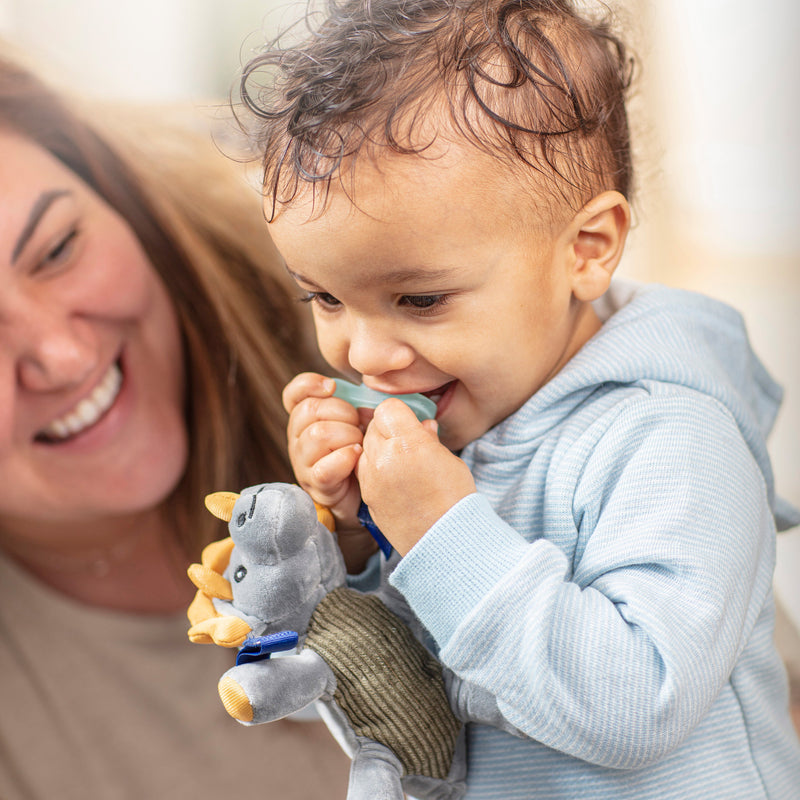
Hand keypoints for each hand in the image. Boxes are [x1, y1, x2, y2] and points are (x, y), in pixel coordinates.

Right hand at [283, 373, 376, 570]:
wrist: (362, 497)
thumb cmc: (363, 454)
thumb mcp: (361, 426)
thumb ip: (363, 408)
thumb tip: (379, 403)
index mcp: (306, 419)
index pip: (294, 394)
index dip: (309, 384)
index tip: (332, 386)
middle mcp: (298, 438)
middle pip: (310, 409)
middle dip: (343, 412)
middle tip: (359, 426)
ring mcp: (304, 462)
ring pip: (318, 434)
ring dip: (347, 436)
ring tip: (360, 445)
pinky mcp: (316, 483)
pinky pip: (325, 466)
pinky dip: (345, 459)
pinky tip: (357, 458)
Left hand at [356, 399, 475, 555]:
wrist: (446, 541)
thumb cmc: (455, 500)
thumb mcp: (449, 460)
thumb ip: (430, 439)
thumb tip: (423, 426)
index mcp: (408, 443)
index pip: (388, 409)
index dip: (400, 414)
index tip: (410, 423)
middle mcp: (384, 458)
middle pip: (374, 426)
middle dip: (388, 430)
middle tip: (407, 443)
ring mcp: (372, 479)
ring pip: (365, 448)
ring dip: (379, 449)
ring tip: (400, 463)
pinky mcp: (367, 497)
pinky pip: (363, 471)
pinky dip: (374, 470)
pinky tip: (394, 480)